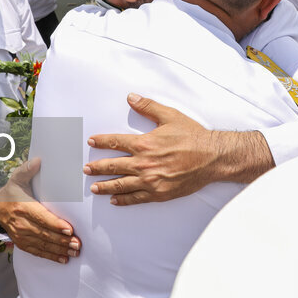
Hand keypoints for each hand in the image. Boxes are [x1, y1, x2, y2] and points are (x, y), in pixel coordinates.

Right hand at [0, 158, 79, 262]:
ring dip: (59, 249)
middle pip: (43, 233)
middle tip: (77, 243)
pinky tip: (63, 259)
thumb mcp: (18, 177)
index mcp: (22, 207)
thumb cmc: (13, 190)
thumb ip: (27, 169)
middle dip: (61, 240)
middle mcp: (20, 223)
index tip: (69, 229)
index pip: (40, 217)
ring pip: (42, 244)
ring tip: (74, 252)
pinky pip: (36, 251)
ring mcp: (20, 235)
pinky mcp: (22, 243)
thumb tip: (38, 161)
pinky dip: (50, 256)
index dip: (55, 224)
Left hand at [85, 93, 218, 205]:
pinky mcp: (159, 193)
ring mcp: (150, 181)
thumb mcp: (170, 116)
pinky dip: (123, 200)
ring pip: (121, 185)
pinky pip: (136, 198)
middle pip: (113, 166)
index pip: (116, 142)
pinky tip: (115, 200)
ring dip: (105, 186)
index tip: (91, 142)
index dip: (102, 142)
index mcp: (144, 143)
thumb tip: (131, 97)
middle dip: (97, 168)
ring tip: (94, 188)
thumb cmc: (192, 136)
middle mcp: (144, 164)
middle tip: (86, 169)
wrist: (212, 157)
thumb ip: (148, 107)